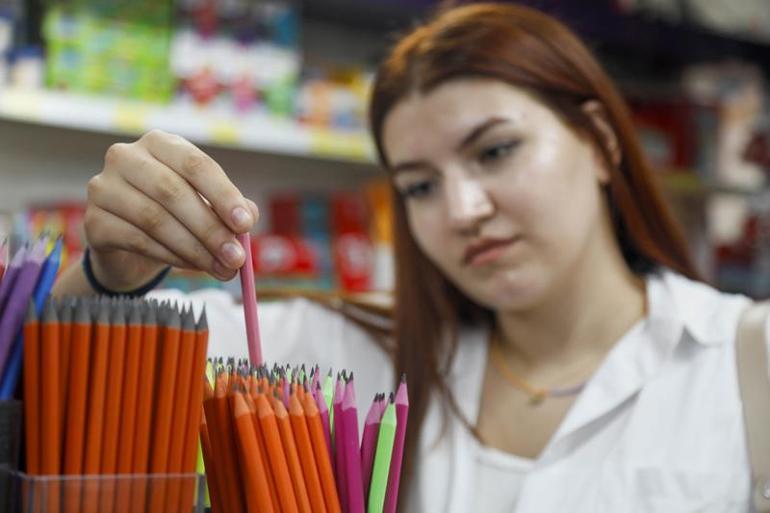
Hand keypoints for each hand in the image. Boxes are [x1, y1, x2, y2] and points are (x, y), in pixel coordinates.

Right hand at [84, 129, 258, 290]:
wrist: (130, 245)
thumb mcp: (208, 207)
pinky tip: (191, 265)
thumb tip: (248, 217)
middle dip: (210, 229)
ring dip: (195, 248)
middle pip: (173, 192)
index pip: (195, 164)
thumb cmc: (176, 216)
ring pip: (155, 219)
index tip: (246, 225)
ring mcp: (103, 187)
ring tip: (221, 268)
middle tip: (236, 258)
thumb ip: (232, 209)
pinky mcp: (93, 221)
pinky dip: (170, 256)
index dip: (224, 195)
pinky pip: (137, 240)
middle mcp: (126, 157)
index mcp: (160, 144)